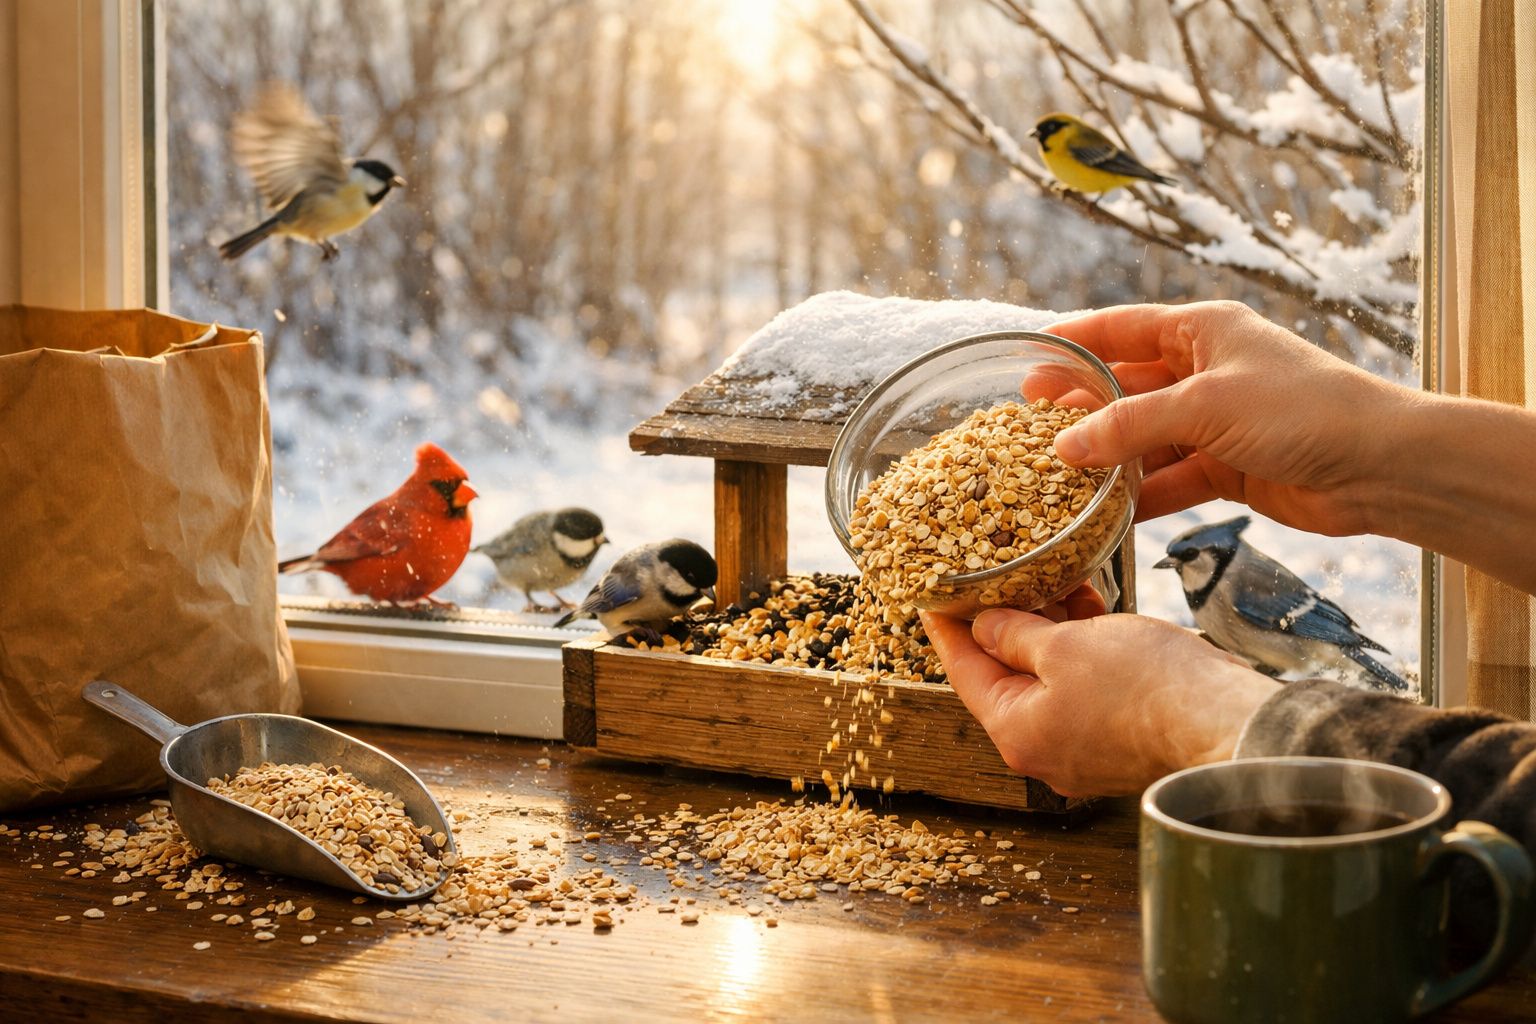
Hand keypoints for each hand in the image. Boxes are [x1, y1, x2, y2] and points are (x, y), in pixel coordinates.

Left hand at [921, 605, 1278, 796]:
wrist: (1227, 723)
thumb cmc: (1146, 688)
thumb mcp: (1065, 646)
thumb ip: (1016, 634)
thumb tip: (986, 628)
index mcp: (1017, 731)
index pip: (965, 672)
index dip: (948, 628)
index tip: (932, 597)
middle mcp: (1044, 747)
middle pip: (1007, 675)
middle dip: (1003, 621)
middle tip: (990, 576)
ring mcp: (1084, 746)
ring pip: (1051, 676)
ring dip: (1048, 627)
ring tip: (1045, 575)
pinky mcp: (1121, 735)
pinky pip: (1086, 685)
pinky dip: (1083, 646)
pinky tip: (1089, 602)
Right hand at [1045, 301, 1410, 535]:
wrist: (1379, 467)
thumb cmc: (1303, 410)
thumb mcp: (1206, 405)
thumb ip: (1131, 425)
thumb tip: (1064, 445)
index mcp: (1201, 330)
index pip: (1120, 328)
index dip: (1072, 343)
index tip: (1026, 360)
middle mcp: (1203, 372)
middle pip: (1124, 387)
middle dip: (1078, 408)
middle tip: (1026, 428)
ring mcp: (1213, 422)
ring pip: (1141, 439)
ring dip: (1104, 460)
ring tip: (1052, 478)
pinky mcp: (1224, 468)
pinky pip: (1166, 480)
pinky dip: (1137, 497)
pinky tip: (1101, 515)